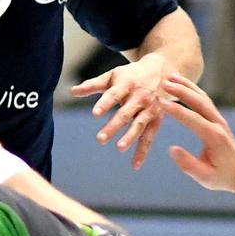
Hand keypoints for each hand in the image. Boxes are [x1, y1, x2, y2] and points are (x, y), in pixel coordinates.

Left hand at [70, 52, 171, 169]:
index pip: (113, 94)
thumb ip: (92, 85)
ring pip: (139, 125)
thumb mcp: (113, 76)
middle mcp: (140, 97)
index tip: (95, 113)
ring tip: (119, 148)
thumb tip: (72, 92)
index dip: (105, 103)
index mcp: (127, 84)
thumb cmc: (130, 75)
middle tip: (100, 139)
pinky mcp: (157, 119)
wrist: (162, 70)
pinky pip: (149, 137)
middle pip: (125, 113)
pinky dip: (143, 151)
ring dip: (130, 137)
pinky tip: (134, 165)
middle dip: (114, 126)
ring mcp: (150, 109)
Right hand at [162, 75, 234, 192]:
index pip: (193, 119)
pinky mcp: (216, 117)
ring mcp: (218, 119)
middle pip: (199, 102)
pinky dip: (191, 89)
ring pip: (202, 97)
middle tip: (163, 83)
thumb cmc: (222, 176)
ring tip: (169, 77)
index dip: (176, 111)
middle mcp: (217, 124)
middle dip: (181, 91)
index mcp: (213, 137)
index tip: (161, 103)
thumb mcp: (205, 177)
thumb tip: (172, 149)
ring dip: (186, 86)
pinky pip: (203, 99)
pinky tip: (180, 83)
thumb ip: (188, 164)